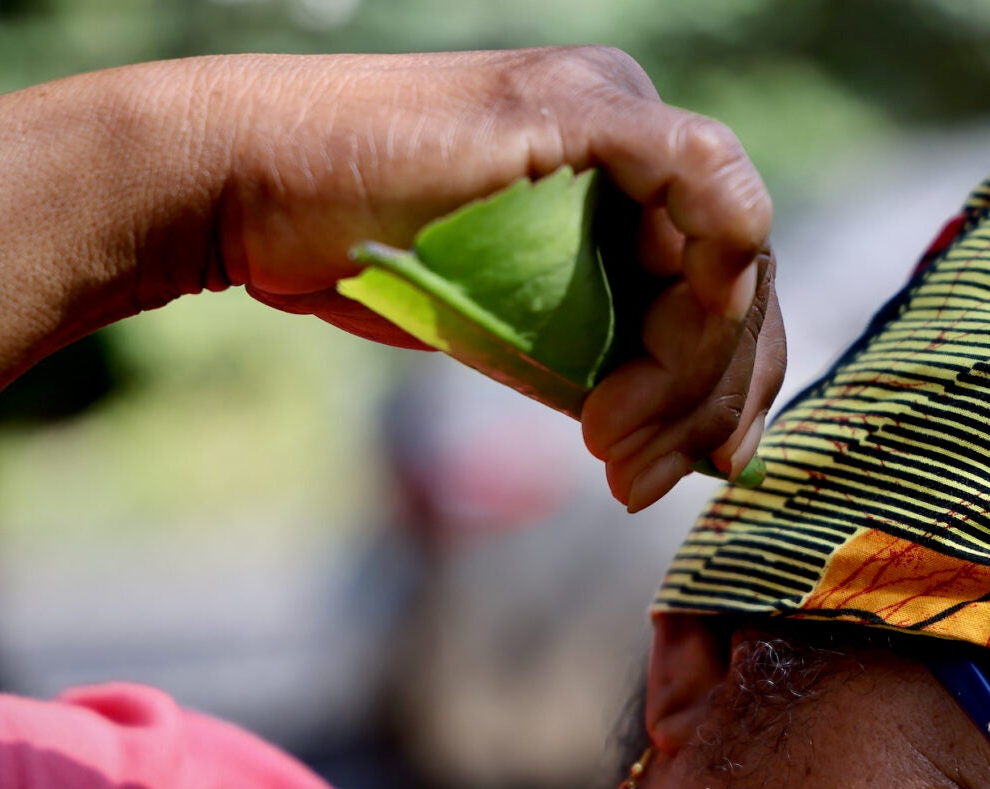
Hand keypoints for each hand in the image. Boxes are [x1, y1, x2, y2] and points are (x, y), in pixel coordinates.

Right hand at [0, 48, 781, 508]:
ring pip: (732, 247)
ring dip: (690, 372)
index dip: (725, 383)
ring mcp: (614, 106)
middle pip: (742, 272)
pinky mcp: (582, 106)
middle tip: (642, 481)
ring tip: (615, 454)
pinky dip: (701, 289)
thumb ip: (596, 353)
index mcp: (624, 170)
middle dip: (708, 397)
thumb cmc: (358, 256)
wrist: (247, 195)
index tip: (692, 470)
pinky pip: (704, 184)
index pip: (726, 278)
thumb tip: (685, 441)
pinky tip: (647, 376)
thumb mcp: (508, 320)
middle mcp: (636, 127)